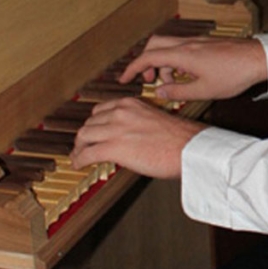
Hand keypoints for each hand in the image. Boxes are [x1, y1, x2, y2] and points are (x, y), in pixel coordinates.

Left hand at [70, 97, 203, 176]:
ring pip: (84, 137)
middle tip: (83, 146)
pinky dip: (79, 160)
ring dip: (79, 148)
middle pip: (89, 123)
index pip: (101, 110)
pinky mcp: (114, 148)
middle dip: (84, 137)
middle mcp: (121, 113)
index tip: (93, 131)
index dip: (94, 124)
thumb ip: (136, 123)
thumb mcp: (154, 119)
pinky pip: (87, 154)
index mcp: (131, 104)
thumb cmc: (179, 138)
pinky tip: (79, 164)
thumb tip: (127, 137)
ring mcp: (116, 129)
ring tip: (79, 156)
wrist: (188, 148)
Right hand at [120, 35, 267, 101]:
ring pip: (169, 46)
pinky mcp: (206, 43)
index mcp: (183, 54)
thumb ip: (177, 92)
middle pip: (155, 45)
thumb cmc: (234, 74)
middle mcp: (187, 43)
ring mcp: (197, 41)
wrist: (259, 59)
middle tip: (149, 80)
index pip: (148, 57)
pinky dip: (176, 59)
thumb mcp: (203, 91)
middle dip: (146, 62)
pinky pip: (182, 47)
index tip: (124, 78)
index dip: (133, 68)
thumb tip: (159, 91)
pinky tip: (186, 75)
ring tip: (171, 82)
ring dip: (163, 62)